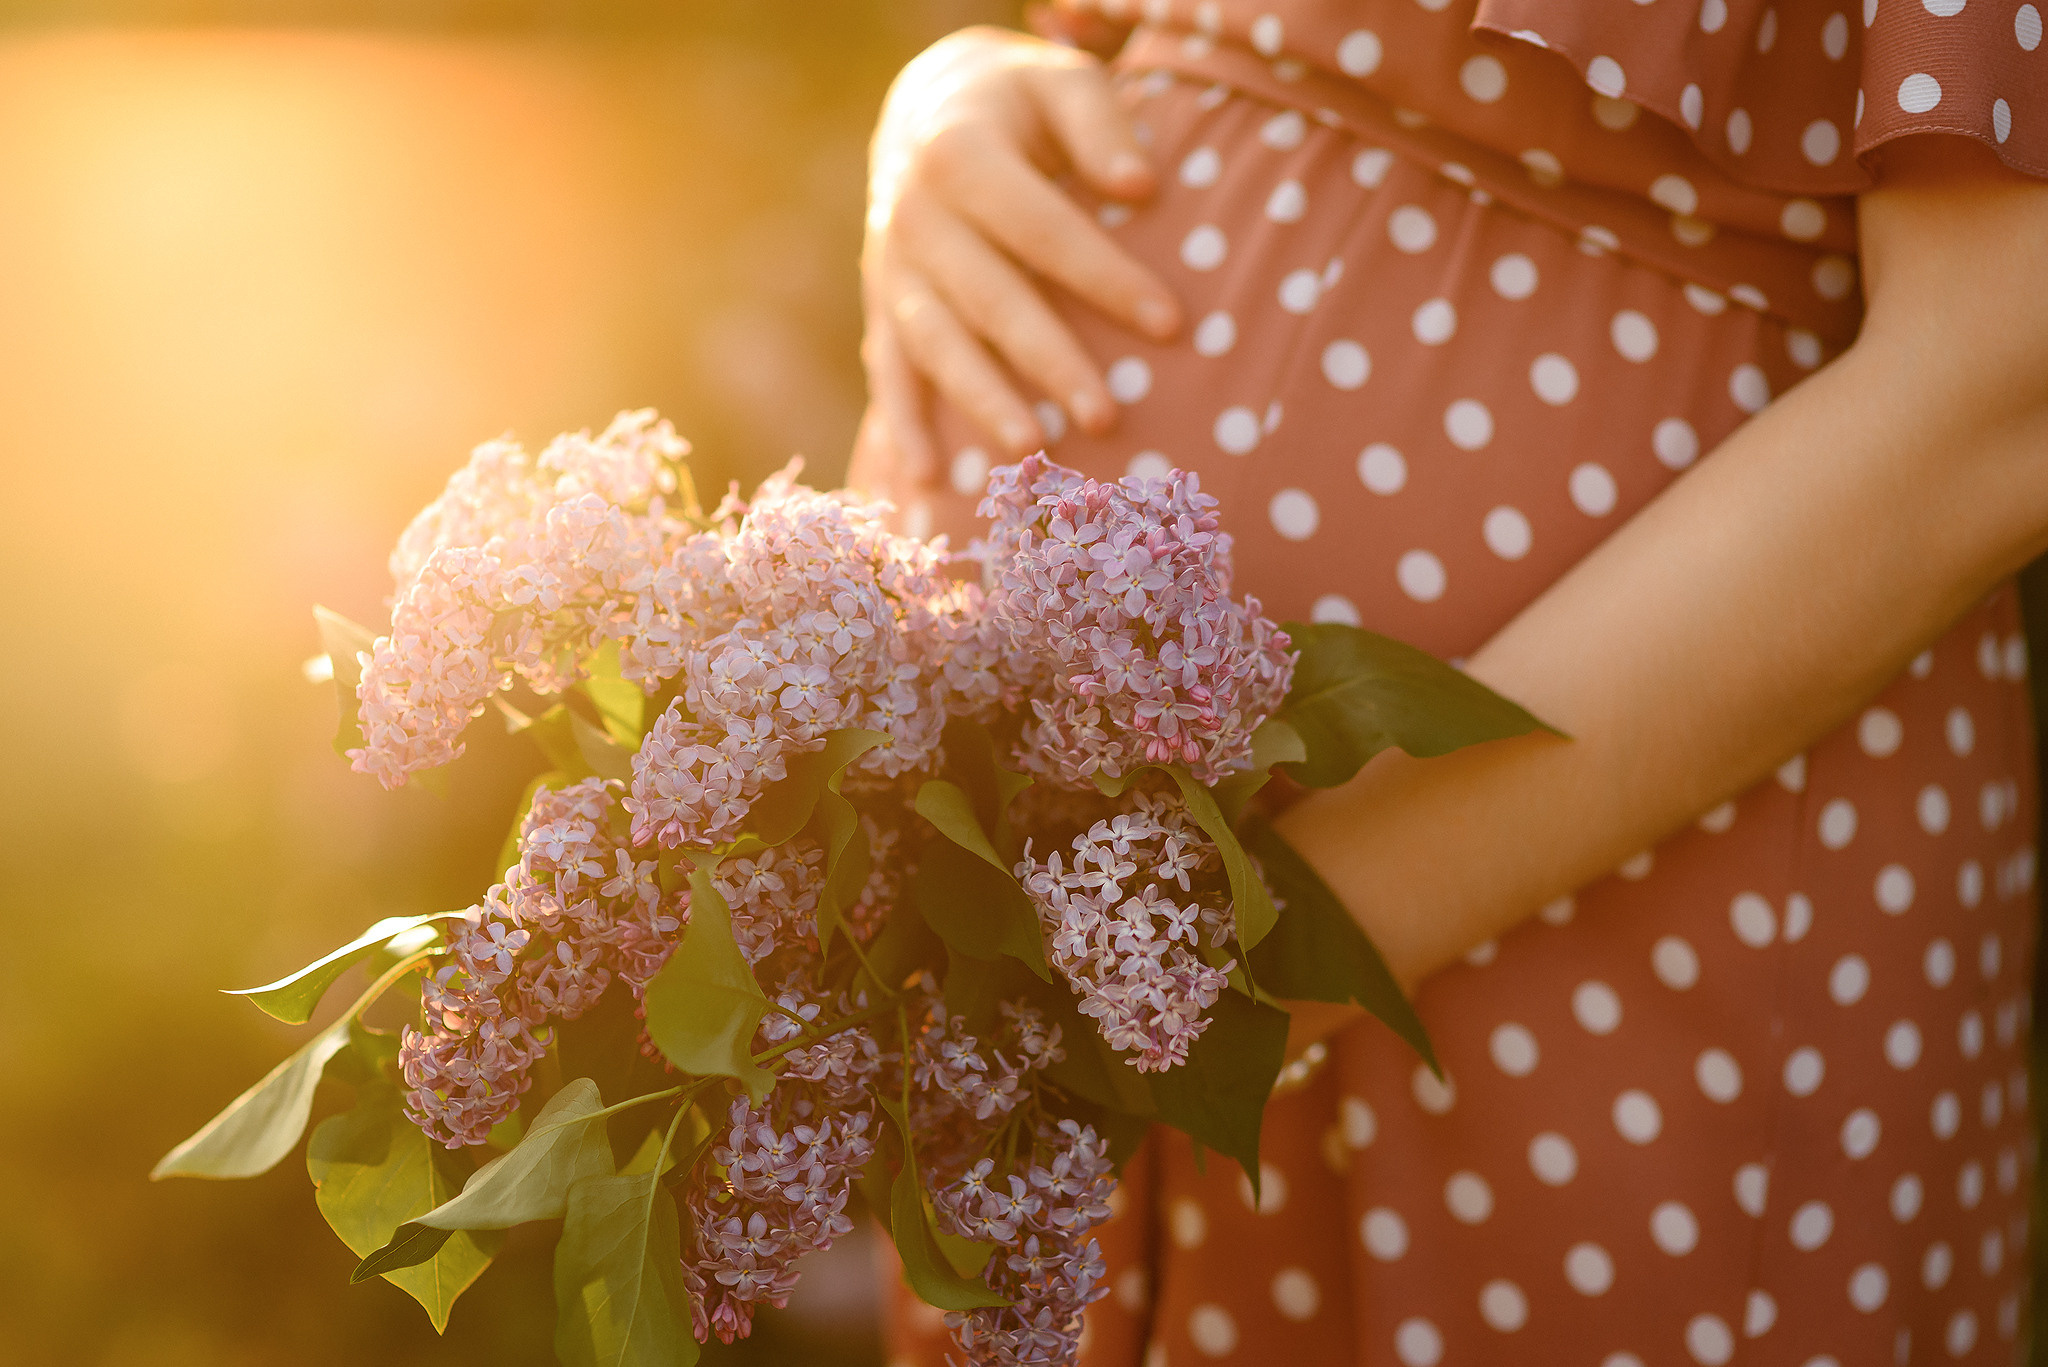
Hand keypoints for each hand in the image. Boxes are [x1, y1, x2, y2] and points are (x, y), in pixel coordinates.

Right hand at [852, 26, 1181, 500]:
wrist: (925, 109)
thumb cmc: (1021, 104)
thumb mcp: (1061, 80)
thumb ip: (1100, 124)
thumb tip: (1142, 187)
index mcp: (960, 153)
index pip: (1043, 228)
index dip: (1105, 277)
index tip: (1171, 324)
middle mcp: (913, 213)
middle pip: (989, 298)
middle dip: (1048, 360)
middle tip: (1106, 417)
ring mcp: (890, 265)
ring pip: (935, 343)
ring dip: (980, 400)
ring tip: (1028, 451)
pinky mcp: (879, 305)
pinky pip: (888, 370)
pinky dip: (901, 425)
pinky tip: (924, 479)